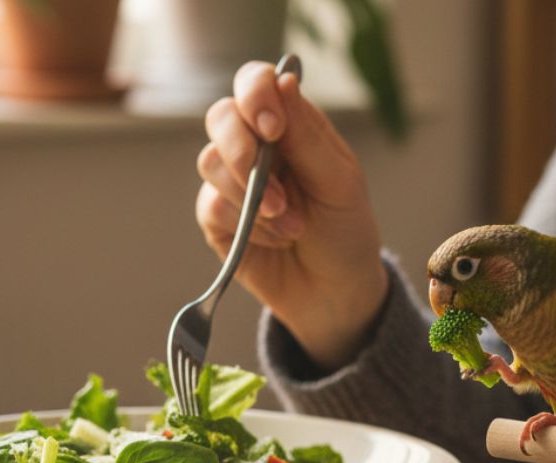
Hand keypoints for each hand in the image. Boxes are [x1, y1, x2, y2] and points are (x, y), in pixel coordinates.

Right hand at [195, 61, 387, 370]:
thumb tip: (284, 78)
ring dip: (253, 197)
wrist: (335, 293)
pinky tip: (276, 240)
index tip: (274, 128)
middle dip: (243, 151)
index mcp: (289, 124)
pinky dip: (246, 224)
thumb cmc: (345, 231)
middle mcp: (256, 146)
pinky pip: (211, 206)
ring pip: (210, 162)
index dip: (256, 95)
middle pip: (221, 117)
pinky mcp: (217, 219)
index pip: (256, 83)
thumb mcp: (340, 182)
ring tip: (292, 225)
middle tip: (276, 190)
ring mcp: (232, 181)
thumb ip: (308, 136)